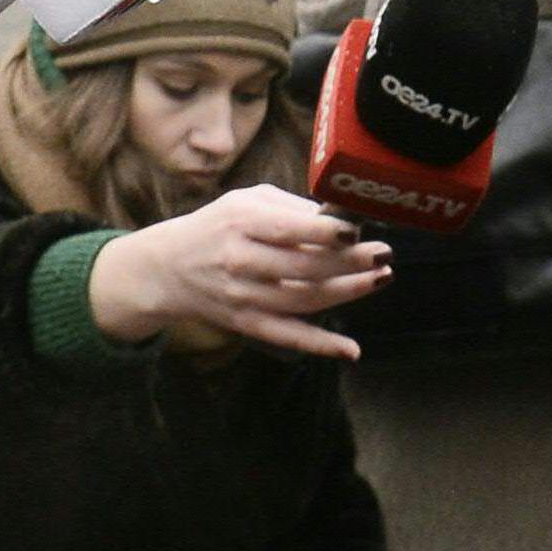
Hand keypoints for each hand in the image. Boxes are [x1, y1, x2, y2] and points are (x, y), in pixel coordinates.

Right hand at [89, 185, 392, 358]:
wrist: (168, 268)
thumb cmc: (218, 225)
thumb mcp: (247, 201)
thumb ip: (292, 208)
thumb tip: (342, 218)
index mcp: (241, 222)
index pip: (290, 229)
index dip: (328, 232)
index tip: (359, 229)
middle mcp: (241, 261)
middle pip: (304, 267)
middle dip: (350, 262)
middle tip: (383, 254)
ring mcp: (244, 297)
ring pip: (304, 301)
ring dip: (348, 293)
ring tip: (380, 278)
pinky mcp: (247, 323)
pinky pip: (288, 337)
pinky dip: (320, 346)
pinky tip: (351, 349)